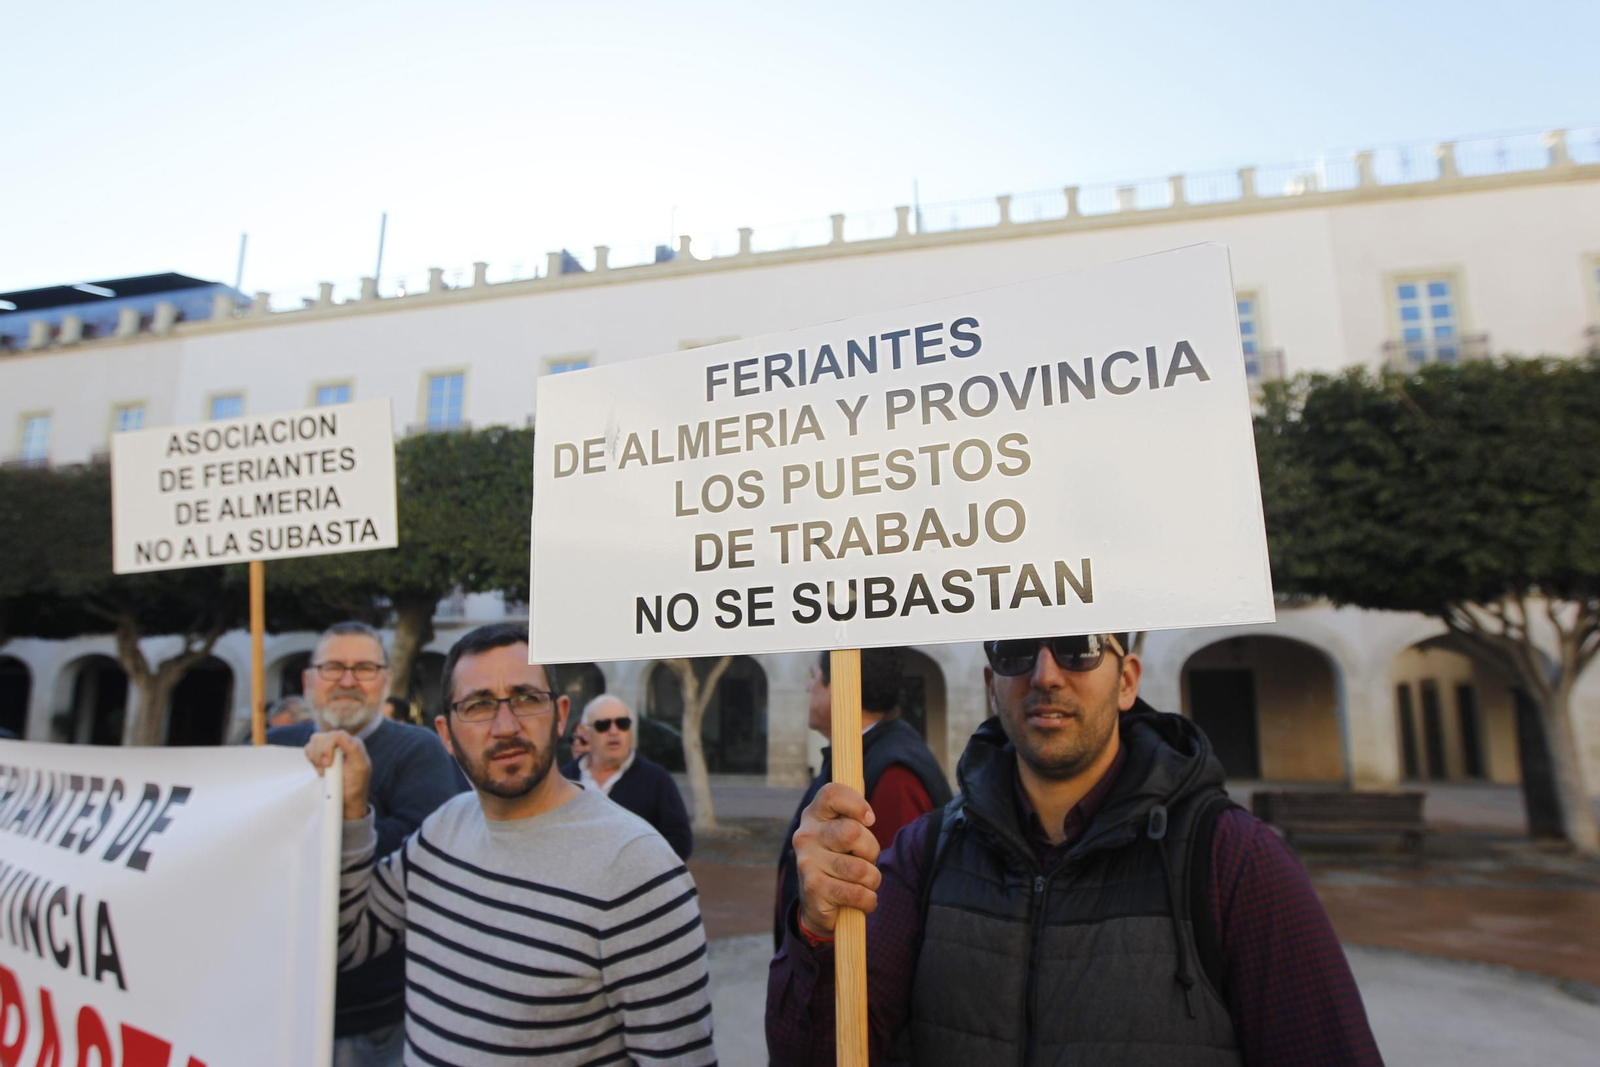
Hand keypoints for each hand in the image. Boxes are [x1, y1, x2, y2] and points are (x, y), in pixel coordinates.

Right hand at [305, 730, 371, 820]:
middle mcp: (342, 742)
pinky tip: (321, 770)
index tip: (327, 764)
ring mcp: (331, 747)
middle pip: (321, 738)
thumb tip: (341, 735)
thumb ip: (353, 748)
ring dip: (316, 759)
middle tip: (326, 770)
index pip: (336, 735)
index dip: (327, 748)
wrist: (347, 799)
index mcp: (353, 743)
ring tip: (325, 771)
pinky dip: (312, 760)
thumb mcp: (360, 768)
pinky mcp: (321, 753)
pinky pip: (309, 749)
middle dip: (320, 756)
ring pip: (313, 742)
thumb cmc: (355, 785)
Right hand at [792, 782, 881, 935]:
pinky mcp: (813, 889)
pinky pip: (857, 893)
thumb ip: (851, 813)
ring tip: (863, 883)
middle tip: (865, 860)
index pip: (832, 793)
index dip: (856, 803)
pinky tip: (861, 900)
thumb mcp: (842, 834)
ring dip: (872, 880)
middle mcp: (806, 835)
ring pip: (860, 868)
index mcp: (814, 815)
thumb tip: (862, 791)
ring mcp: (807, 862)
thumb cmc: (839, 861)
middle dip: (871, 850)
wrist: (817, 905)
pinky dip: (868, 900)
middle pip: (853, 832)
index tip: (870, 820)